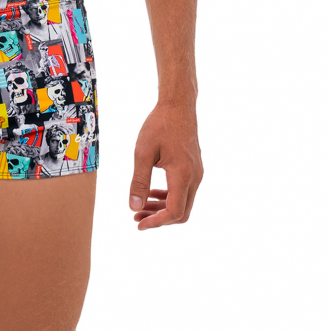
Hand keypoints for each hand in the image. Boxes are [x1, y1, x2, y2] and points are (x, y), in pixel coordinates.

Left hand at [129, 100, 202, 230]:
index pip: (174, 212)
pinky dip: (169, 198)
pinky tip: (152, 194)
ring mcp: (197, 174)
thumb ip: (139, 181)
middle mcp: (194, 178)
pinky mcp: (195, 169)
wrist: (178, 106)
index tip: (138, 223)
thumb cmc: (159, 125)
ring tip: (140, 208)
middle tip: (136, 217)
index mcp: (183, 174)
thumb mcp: (143, 153)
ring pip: (183, 203)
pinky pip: (184, 192)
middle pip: (181, 213)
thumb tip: (133, 207)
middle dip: (159, 219)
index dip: (156, 222)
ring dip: (162, 209)